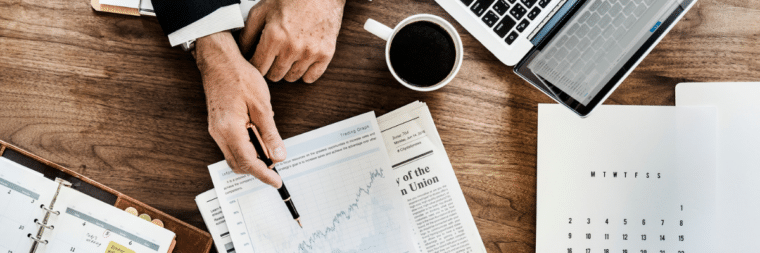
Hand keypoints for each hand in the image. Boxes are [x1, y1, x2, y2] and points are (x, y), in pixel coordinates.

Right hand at [195, 31, 286, 187]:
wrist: (219, 61)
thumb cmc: (239, 77)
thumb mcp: (262, 106)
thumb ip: (270, 134)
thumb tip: (278, 155)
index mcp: (229, 129)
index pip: (248, 162)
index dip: (263, 175)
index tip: (276, 182)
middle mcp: (219, 134)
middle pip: (238, 164)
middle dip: (258, 169)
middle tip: (276, 164)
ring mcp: (216, 130)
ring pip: (234, 156)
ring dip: (252, 158)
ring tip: (269, 148)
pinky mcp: (218, 126)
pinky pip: (232, 146)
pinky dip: (247, 148)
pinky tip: (259, 136)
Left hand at [239, 0, 345, 82]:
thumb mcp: (263, 10)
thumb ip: (248, 32)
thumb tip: (241, 51)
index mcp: (273, 36)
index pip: (258, 67)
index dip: (255, 64)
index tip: (257, 59)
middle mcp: (291, 48)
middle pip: (274, 76)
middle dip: (270, 68)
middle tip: (272, 56)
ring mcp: (310, 52)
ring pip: (291, 77)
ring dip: (287, 70)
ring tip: (287, 56)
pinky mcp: (325, 54)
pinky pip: (311, 77)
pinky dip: (305, 73)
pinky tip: (302, 61)